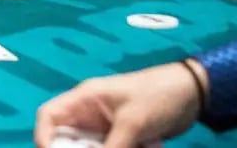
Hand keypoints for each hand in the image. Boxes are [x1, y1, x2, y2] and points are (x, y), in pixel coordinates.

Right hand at [34, 63, 201, 147]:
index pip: (49, 116)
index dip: (44, 138)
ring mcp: (104, 127)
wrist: (192, 93)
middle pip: (66, 139)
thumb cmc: (157, 96)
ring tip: (134, 147)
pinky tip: (146, 147)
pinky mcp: (120, 137)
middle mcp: (88, 113)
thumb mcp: (132, 123)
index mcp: (84, 99)